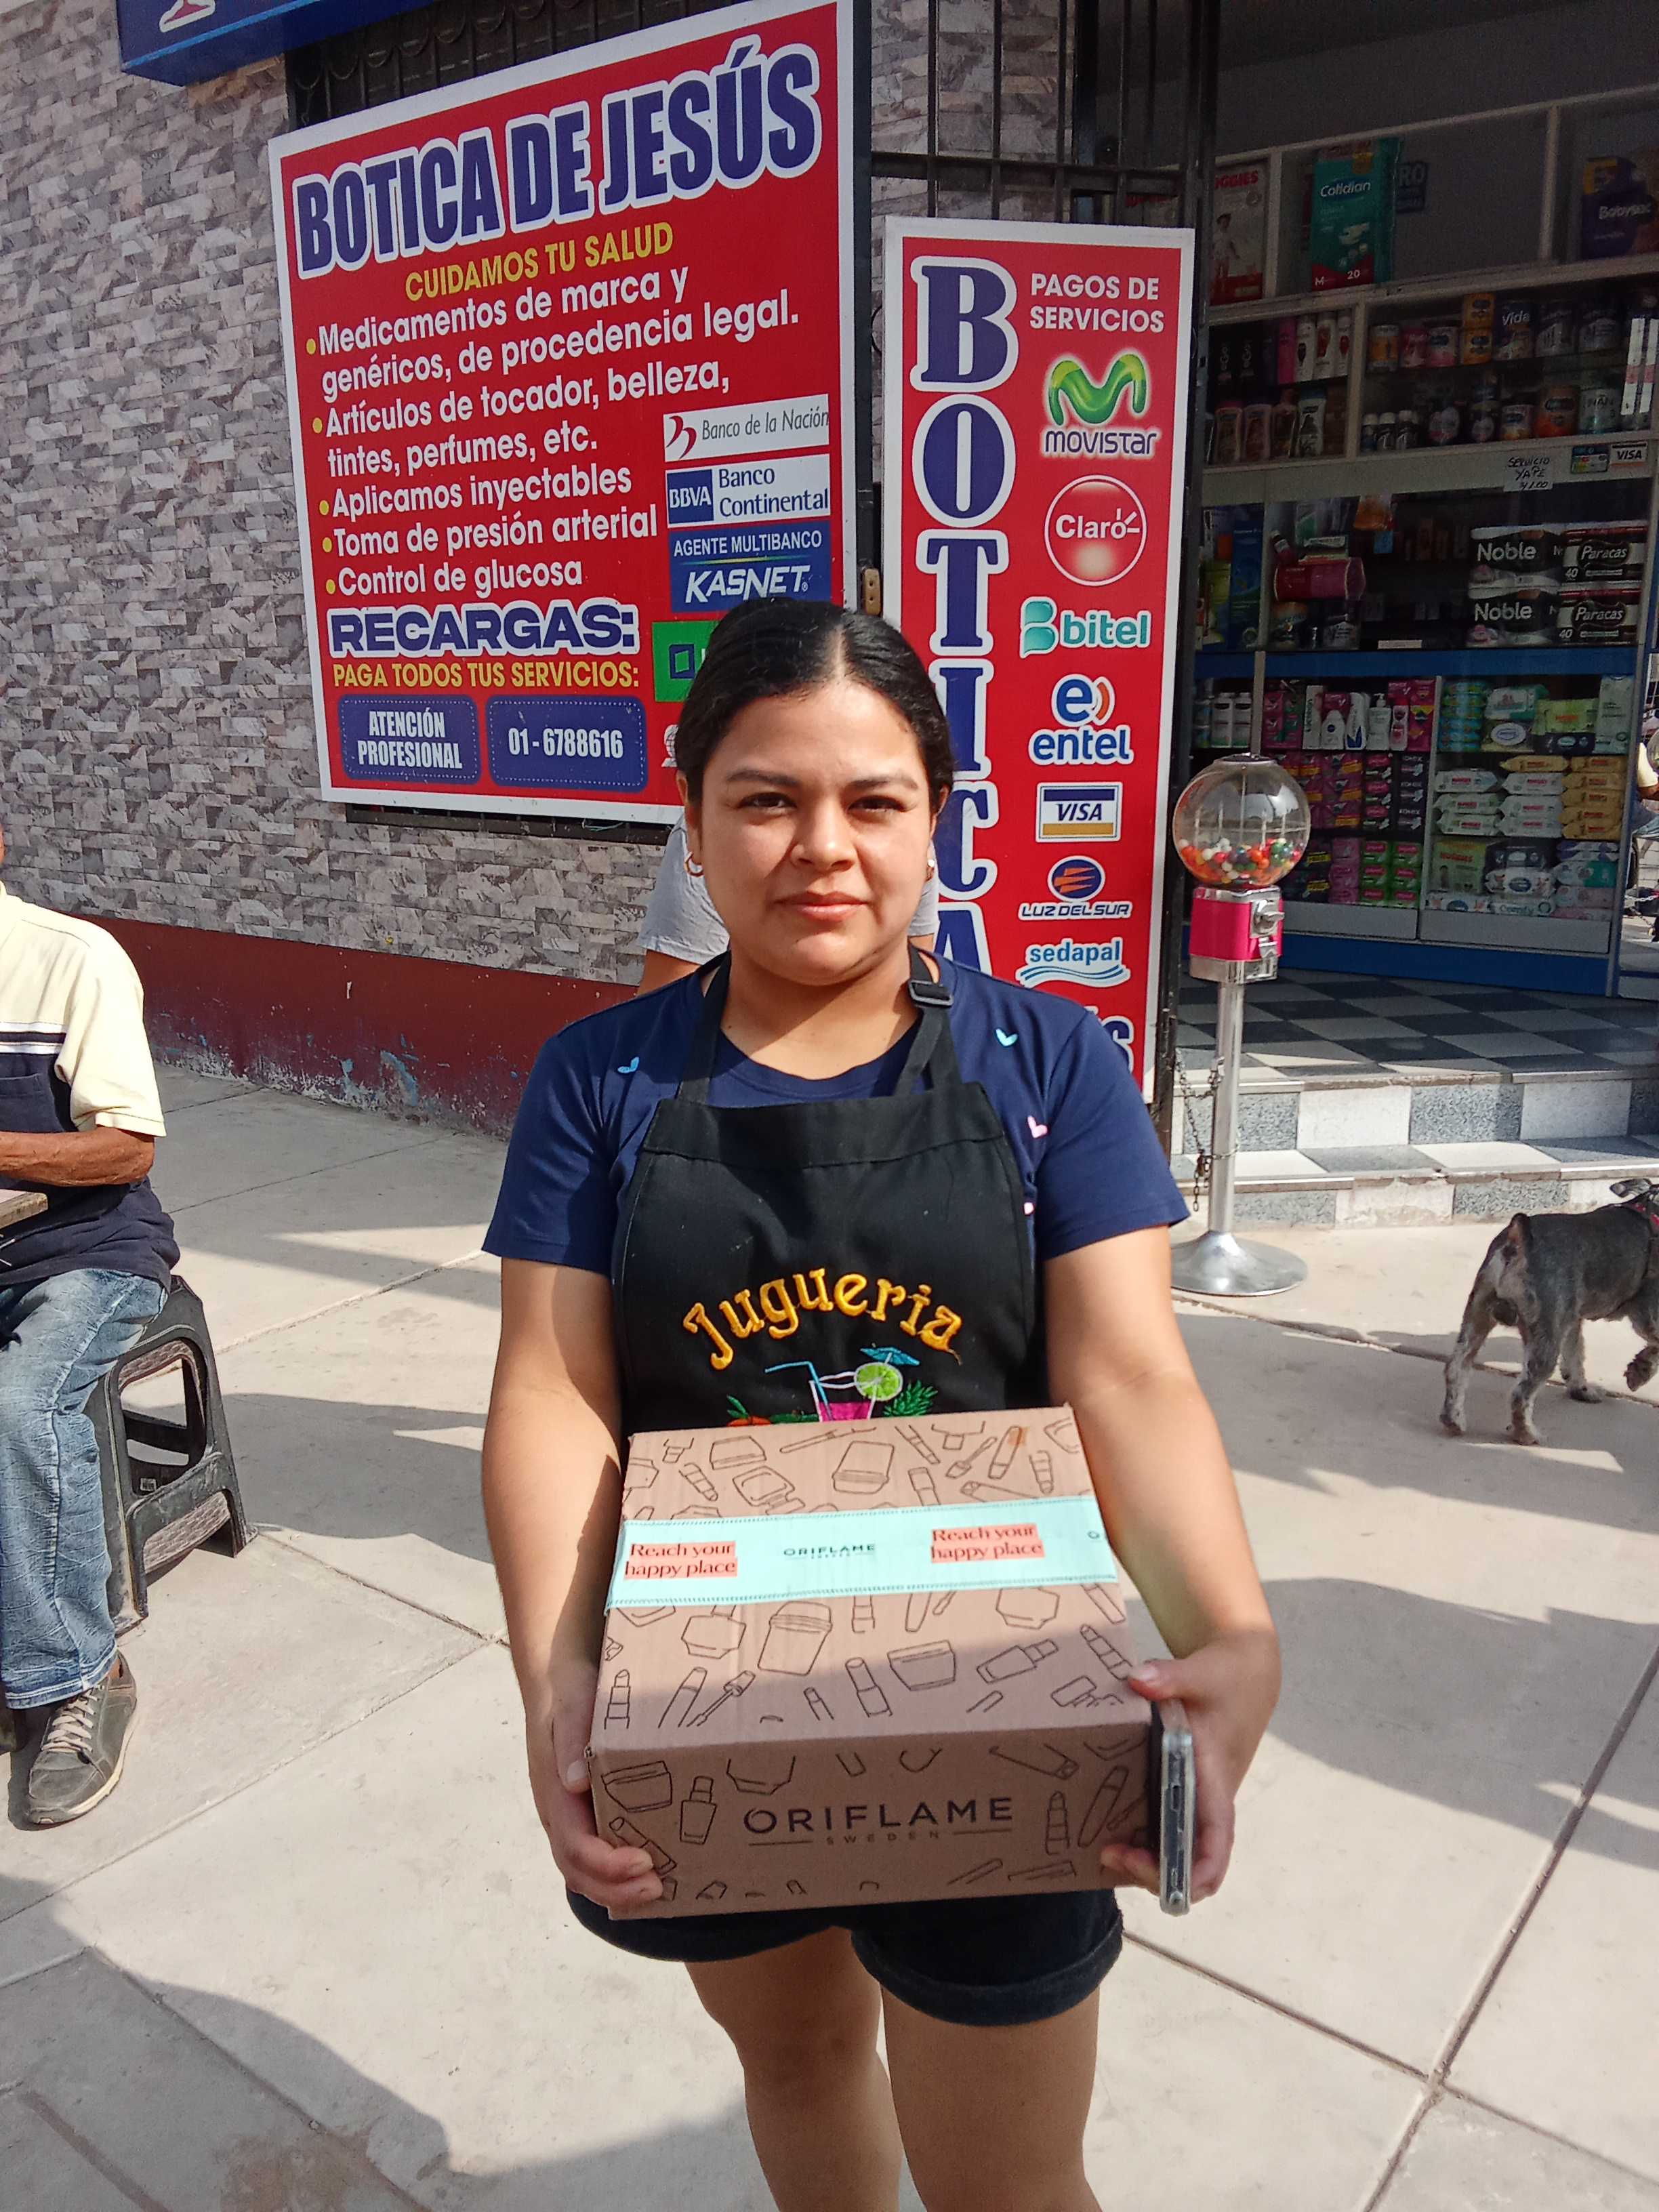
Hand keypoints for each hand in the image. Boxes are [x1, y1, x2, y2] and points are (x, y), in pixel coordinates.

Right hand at [524, 1657, 662, 1911]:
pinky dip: (616, 1877)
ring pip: (583, 1871)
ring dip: (617, 1890)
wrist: (558, 1680)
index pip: (574, 1845)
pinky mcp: (583, 1814)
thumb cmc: (570, 1692)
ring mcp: (567, 1817)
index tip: (645, 1862)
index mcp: (553, 1792)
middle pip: (577, 1871)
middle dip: (615, 1889)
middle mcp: (557, 1813)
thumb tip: (574, 1781)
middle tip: (658, 1889)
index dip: (607, 1863)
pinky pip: (594, 1856)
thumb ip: (572, 1736)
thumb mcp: (572, 1703)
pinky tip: (648, 1874)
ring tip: (658, 1892)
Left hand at [1096, 1627, 1279, 1904]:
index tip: (1144, 1864)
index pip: (1214, 1850)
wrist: (1243, 1674)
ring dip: (1144, 1863)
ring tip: (1104, 1848)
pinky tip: (1109, 1826)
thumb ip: (1170, 1676)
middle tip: (1109, 1852)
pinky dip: (1142, 1840)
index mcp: (1217, 1787)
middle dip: (1151, 1874)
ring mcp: (1195, 1803)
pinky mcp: (1183, 1792)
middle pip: (1189, 1866)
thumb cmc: (1225, 1679)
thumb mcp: (1200, 1672)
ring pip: (1176, 1855)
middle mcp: (1208, 1805)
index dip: (1188, 1875)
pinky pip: (1165, 1831)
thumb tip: (1137, 1680)